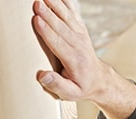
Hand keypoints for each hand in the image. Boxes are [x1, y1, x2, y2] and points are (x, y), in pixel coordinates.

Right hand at [32, 0, 135, 118]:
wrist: (98, 80)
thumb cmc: (80, 86)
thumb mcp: (70, 93)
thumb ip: (56, 85)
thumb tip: (42, 76)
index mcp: (75, 61)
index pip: (58, 43)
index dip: (47, 32)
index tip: (37, 20)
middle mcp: (79, 45)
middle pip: (61, 27)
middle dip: (49, 15)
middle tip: (37, 4)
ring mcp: (80, 36)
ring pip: (67, 17)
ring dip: (55, 5)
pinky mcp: (80, 29)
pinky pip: (72, 13)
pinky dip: (65, 3)